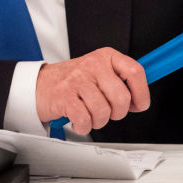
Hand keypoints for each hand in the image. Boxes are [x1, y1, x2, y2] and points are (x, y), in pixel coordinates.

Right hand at [35, 47, 149, 134]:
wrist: (41, 84)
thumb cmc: (74, 82)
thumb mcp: (100, 72)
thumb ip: (120, 82)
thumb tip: (141, 100)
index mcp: (106, 57)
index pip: (135, 71)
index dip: (142, 93)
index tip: (139, 104)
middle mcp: (93, 65)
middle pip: (122, 97)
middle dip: (117, 113)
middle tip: (108, 111)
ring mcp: (78, 80)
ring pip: (104, 112)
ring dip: (98, 121)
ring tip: (89, 114)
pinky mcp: (65, 96)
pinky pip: (85, 119)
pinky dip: (83, 126)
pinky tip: (79, 120)